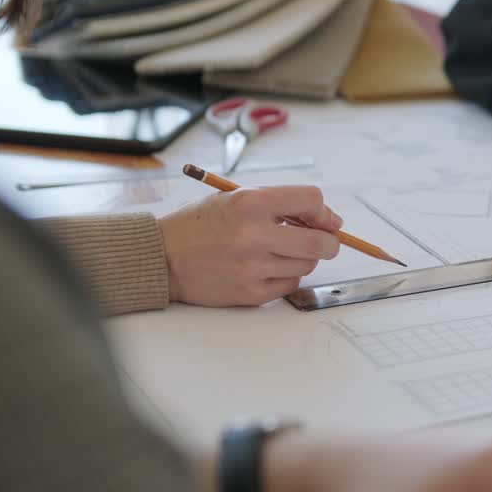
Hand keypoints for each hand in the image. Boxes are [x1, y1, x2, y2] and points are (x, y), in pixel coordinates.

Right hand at [157, 186, 341, 306]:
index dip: (324, 210)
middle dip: (329, 241)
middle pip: (321, 242)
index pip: (311, 200)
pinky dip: (286, 274)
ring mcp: (253, 267)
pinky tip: (266, 266)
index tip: (324, 218)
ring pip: (308, 264)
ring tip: (279, 250)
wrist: (161, 257)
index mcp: (250, 203)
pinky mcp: (251, 293)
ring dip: (302, 256)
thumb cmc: (199, 225)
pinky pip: (290, 283)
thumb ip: (279, 203)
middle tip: (323, 239)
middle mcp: (253, 235)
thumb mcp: (235, 198)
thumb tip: (328, 220)